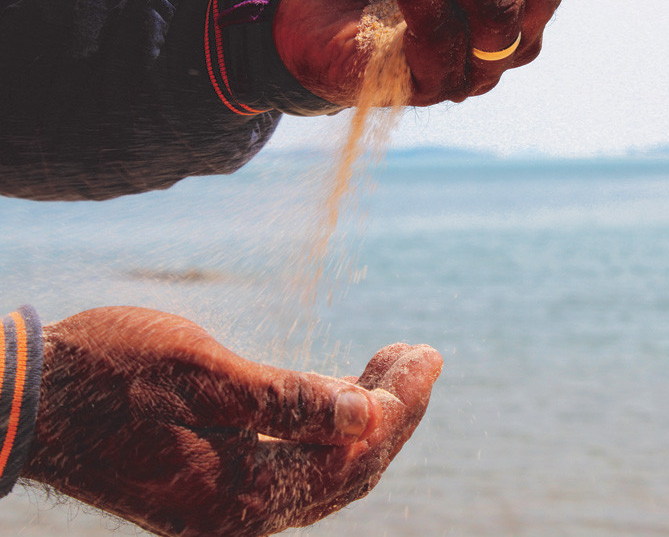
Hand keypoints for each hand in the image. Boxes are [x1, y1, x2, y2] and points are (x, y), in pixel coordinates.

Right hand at [22, 307, 442, 536]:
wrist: (28, 398)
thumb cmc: (101, 372)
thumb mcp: (193, 371)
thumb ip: (282, 399)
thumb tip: (365, 415)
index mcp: (237, 499)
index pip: (352, 459)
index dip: (399, 408)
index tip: (427, 355)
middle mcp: (239, 515)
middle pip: (348, 468)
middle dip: (394, 411)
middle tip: (425, 355)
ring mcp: (227, 503)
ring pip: (326, 465)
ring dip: (366, 416)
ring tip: (399, 363)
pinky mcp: (217, 482)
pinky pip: (296, 461)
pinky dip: (328, 424)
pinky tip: (347, 387)